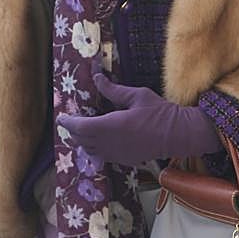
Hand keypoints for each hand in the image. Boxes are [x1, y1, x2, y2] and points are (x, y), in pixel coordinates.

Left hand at [57, 73, 220, 166]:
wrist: (177, 134)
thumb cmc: (159, 112)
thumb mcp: (136, 95)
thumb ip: (113, 90)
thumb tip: (96, 78)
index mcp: (110, 125)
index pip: (79, 126)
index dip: (68, 122)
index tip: (61, 117)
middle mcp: (109, 143)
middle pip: (81, 139)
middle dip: (73, 131)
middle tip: (70, 122)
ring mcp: (116, 154)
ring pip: (89, 149)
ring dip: (82, 140)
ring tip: (81, 130)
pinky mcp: (123, 160)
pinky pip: (101, 155)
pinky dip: (94, 148)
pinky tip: (98, 141)